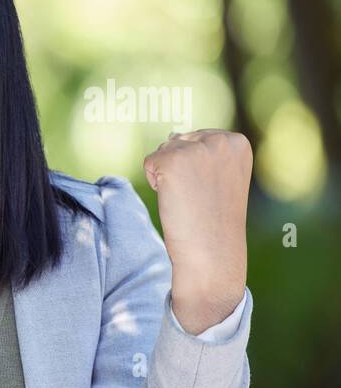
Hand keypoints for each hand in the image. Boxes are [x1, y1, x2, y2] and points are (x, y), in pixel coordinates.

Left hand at [142, 129, 251, 333]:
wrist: (212, 251)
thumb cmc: (214, 219)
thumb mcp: (220, 177)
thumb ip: (204, 153)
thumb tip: (171, 136)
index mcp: (238, 142)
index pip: (197, 138)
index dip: (195, 168)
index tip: (210, 189)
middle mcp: (221, 140)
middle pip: (178, 141)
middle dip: (179, 169)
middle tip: (197, 197)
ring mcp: (197, 149)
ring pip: (162, 151)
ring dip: (166, 176)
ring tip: (188, 198)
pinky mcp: (173, 161)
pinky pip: (149, 162)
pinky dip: (155, 182)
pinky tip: (174, 198)